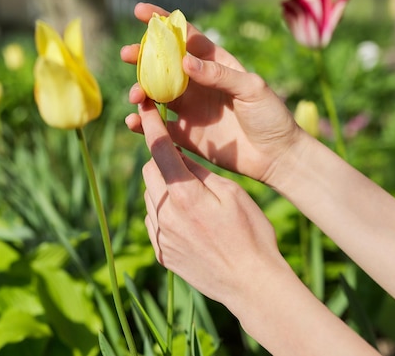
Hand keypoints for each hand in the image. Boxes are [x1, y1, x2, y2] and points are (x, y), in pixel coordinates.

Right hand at [123, 3, 302, 183]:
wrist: (276, 157)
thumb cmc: (270, 116)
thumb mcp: (251, 88)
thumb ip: (219, 74)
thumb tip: (184, 61)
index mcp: (215, 64)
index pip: (185, 37)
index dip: (162, 23)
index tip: (139, 12)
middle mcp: (198, 83)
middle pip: (163, 65)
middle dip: (142, 57)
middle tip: (127, 55)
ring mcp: (190, 109)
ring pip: (155, 94)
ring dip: (141, 90)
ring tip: (135, 96)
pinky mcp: (185, 134)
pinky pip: (158, 126)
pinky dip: (142, 123)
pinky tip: (132, 121)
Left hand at [138, 97, 282, 304]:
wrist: (251, 285)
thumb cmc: (251, 235)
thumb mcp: (233, 195)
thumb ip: (201, 174)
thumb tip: (180, 158)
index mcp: (185, 196)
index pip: (160, 151)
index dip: (152, 126)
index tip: (143, 108)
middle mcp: (165, 216)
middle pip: (150, 174)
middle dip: (162, 163)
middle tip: (185, 166)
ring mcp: (161, 237)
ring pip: (150, 198)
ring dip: (164, 190)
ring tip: (193, 199)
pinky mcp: (162, 253)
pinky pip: (154, 223)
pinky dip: (165, 214)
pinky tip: (189, 222)